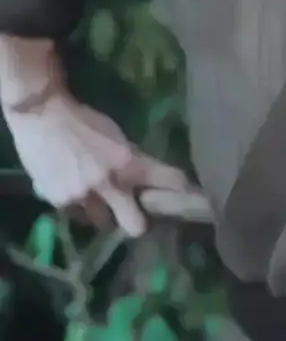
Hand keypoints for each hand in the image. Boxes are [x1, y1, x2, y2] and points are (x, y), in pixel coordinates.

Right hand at [4, 90, 190, 235]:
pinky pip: (76, 214)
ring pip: (102, 222)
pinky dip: (77, 206)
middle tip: (134, 214)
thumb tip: (143, 181)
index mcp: (127, 162)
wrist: (42, 115)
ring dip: (102, 213)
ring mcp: (83, 196)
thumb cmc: (82, 121)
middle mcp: (108, 184)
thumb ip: (129, 160)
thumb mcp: (115, 135)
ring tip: (96, 197)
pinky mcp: (59, 202)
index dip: (179, 189)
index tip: (189, 195)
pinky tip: (71, 187)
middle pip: (135, 226)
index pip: (165, 180)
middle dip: (137, 222)